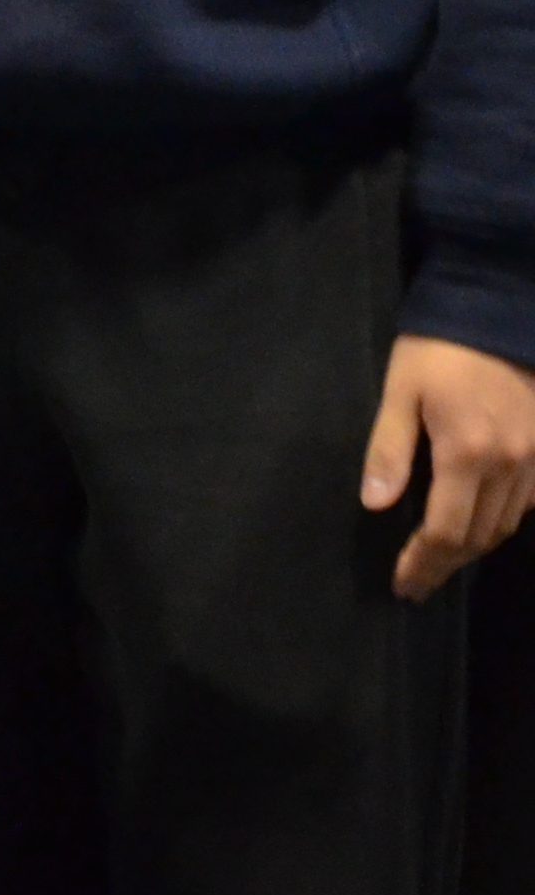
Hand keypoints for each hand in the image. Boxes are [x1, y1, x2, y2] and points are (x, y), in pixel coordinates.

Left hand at [366, 333, 534, 600]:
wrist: (499, 309)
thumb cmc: (438, 348)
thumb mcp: (399, 392)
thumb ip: (388, 451)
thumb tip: (375, 504)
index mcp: (467, 454)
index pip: (446, 531)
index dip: (423, 564)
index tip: (403, 584)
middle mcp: (510, 466)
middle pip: (479, 537)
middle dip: (445, 564)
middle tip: (417, 581)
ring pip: (507, 524)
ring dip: (473, 546)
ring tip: (440, 558)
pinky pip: (529, 503)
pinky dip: (502, 520)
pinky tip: (477, 521)